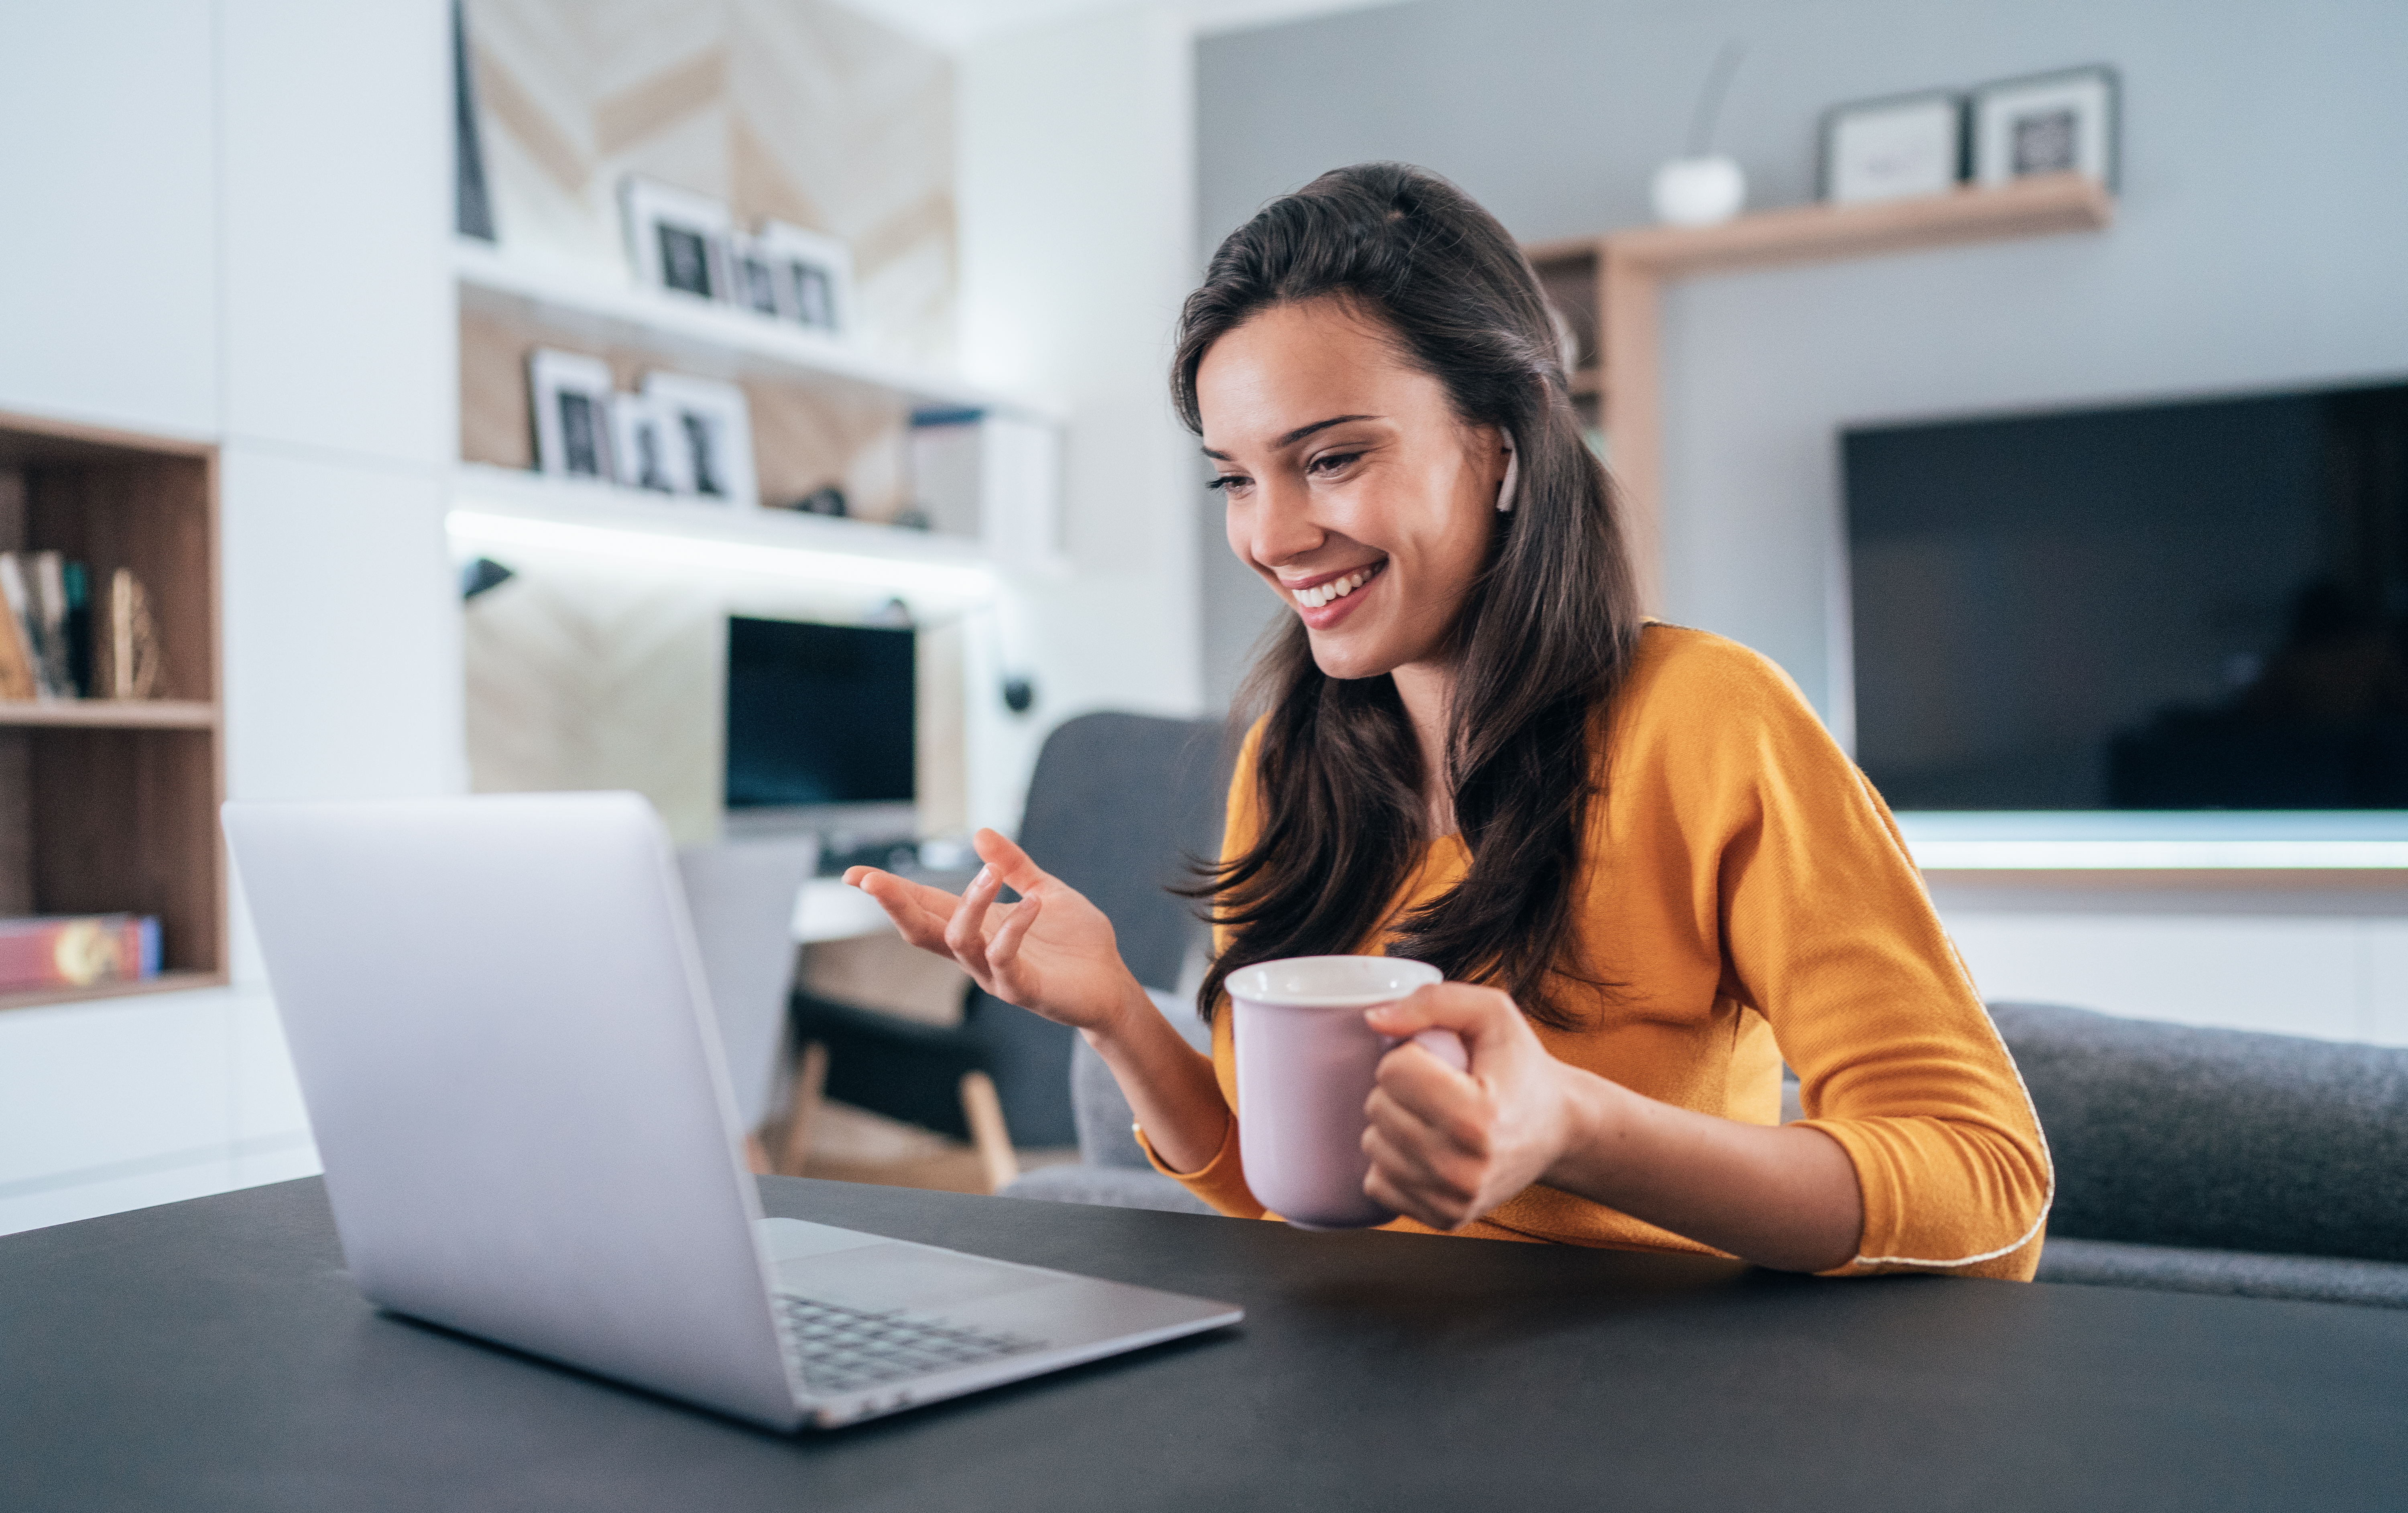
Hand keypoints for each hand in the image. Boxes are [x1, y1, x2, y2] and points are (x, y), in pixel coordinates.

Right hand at [845, 828, 1145, 1035]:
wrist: (1111, 984)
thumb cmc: (1076, 943)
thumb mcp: (1043, 890)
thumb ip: (1013, 866)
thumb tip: (978, 833)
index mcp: (977, 927)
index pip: (924, 906)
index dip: (891, 891)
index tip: (854, 874)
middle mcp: (976, 952)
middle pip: (921, 929)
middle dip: (894, 904)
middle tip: (869, 879)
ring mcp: (995, 974)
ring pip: (959, 940)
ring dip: (970, 902)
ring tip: (990, 872)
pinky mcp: (1022, 989)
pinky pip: (1005, 959)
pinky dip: (1015, 928)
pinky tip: (1034, 903)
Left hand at [1360, 982, 1583, 1230]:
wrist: (1557, 1129)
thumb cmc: (1521, 1068)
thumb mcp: (1492, 1013)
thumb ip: (1433, 1002)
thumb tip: (1374, 1019)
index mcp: (1477, 1117)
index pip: (1392, 1072)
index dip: (1410, 1056)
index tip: (1441, 1062)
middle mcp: (1463, 1168)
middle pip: (1377, 1109)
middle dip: (1399, 1089)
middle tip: (1439, 1088)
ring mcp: (1453, 1199)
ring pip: (1372, 1146)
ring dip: (1394, 1124)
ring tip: (1435, 1116)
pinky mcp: (1443, 1218)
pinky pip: (1377, 1183)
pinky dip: (1395, 1161)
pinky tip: (1428, 1147)